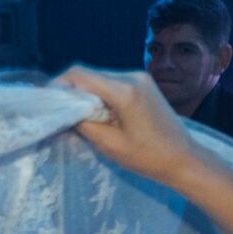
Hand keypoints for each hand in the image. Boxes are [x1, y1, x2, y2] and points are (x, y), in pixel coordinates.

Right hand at [54, 65, 201, 187]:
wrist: (185, 158)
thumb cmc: (148, 157)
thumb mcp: (108, 144)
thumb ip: (82, 122)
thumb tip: (64, 110)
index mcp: (124, 90)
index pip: (79, 75)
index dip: (58, 84)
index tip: (47, 102)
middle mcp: (132, 76)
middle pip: (89, 75)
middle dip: (71, 91)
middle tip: (61, 113)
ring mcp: (140, 78)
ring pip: (100, 78)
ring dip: (86, 94)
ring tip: (81, 117)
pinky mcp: (144, 84)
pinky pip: (112, 83)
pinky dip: (100, 95)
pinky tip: (100, 114)